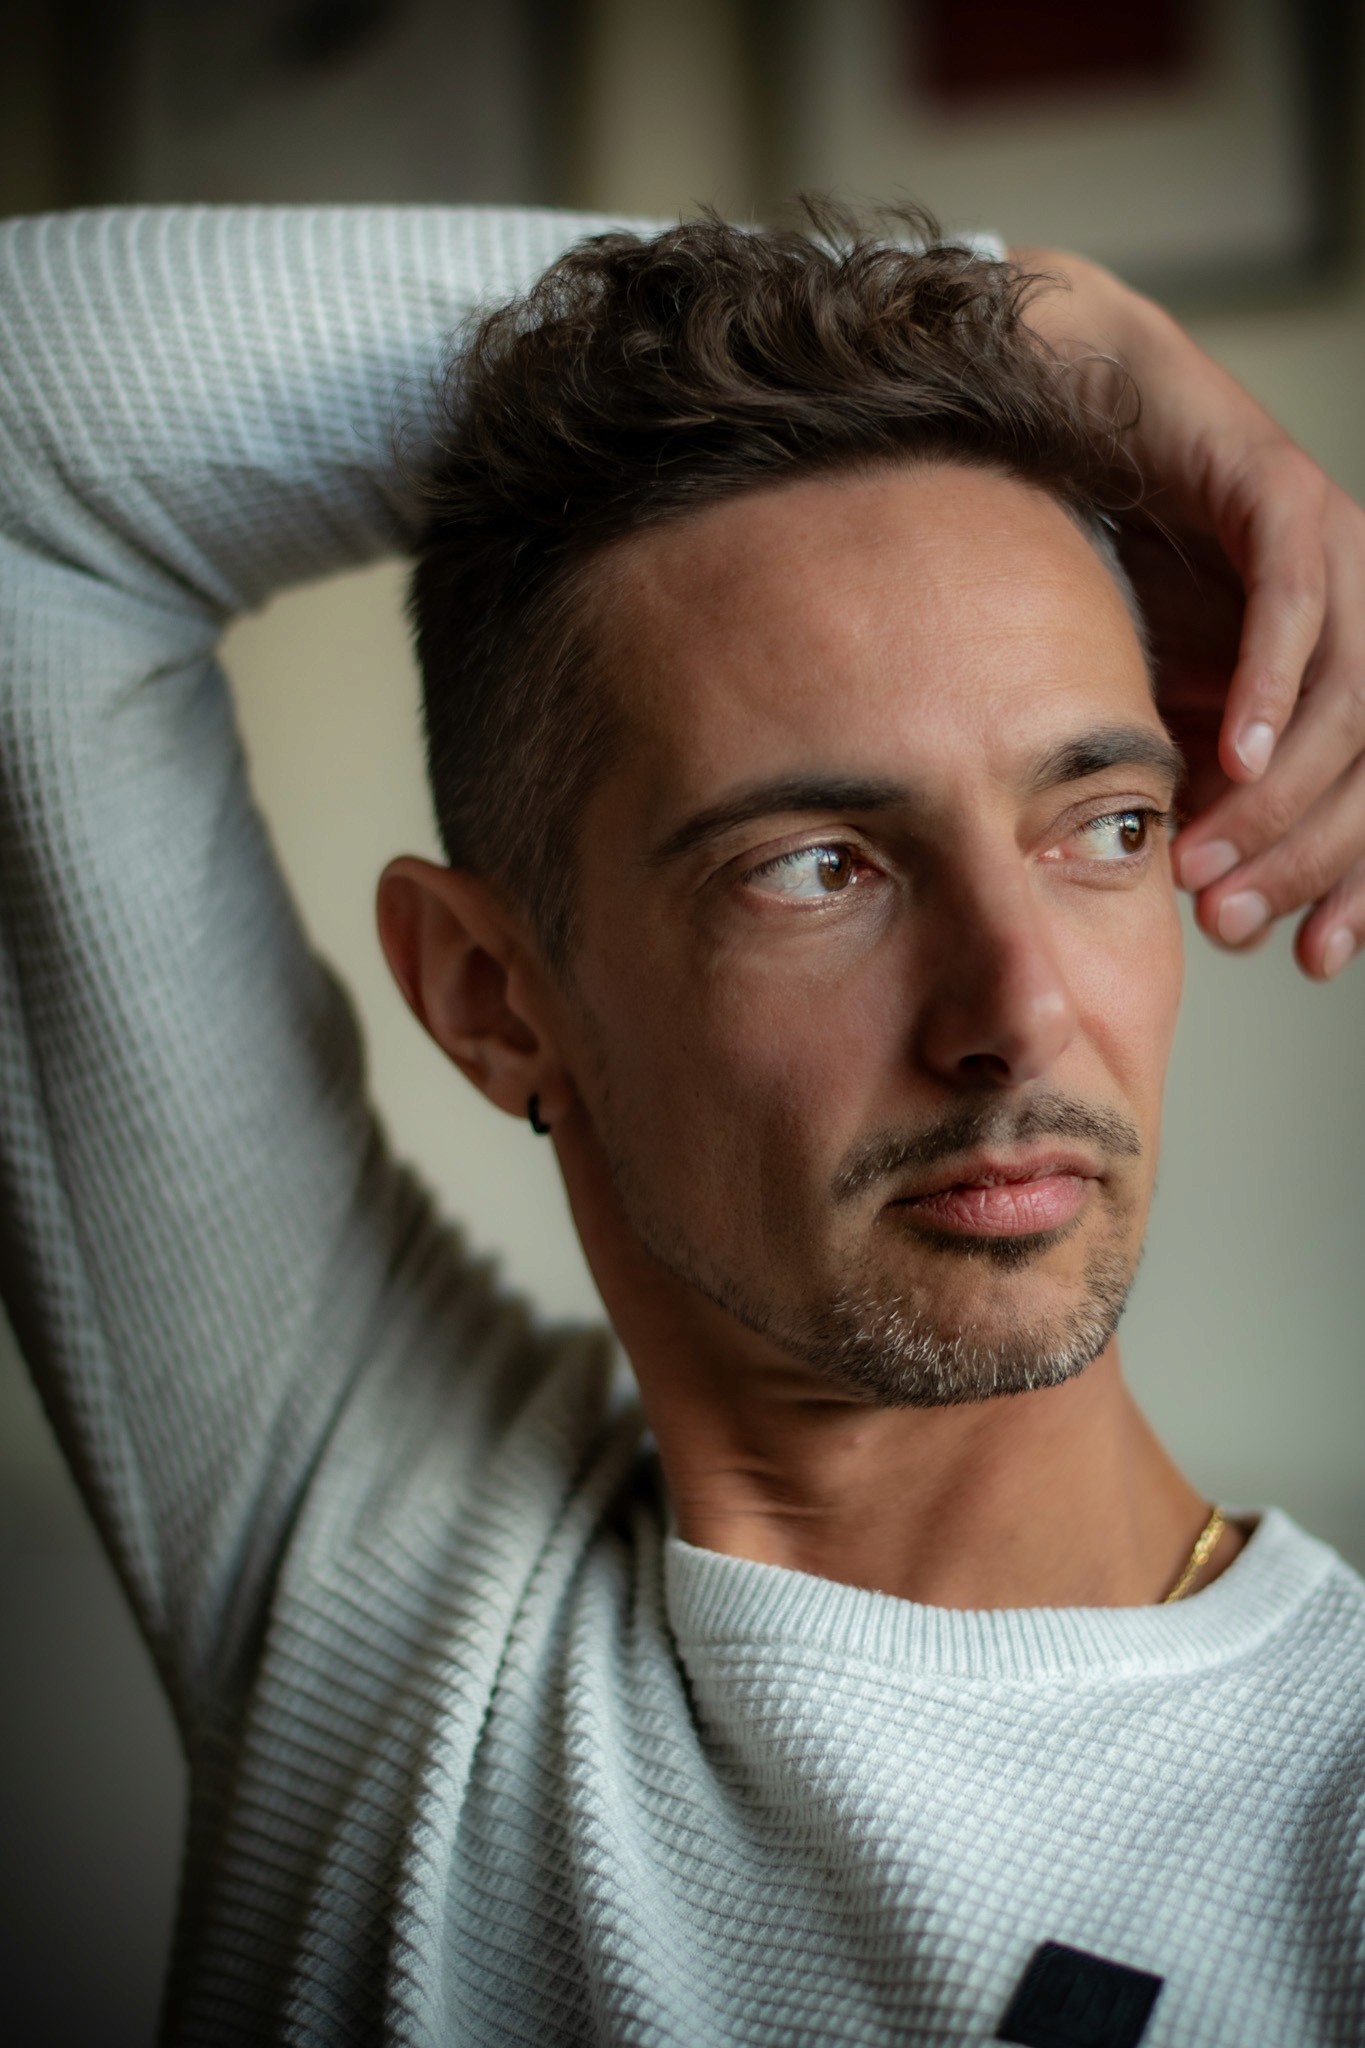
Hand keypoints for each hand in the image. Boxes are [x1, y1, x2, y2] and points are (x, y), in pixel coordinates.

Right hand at [1014, 246, 1364, 979]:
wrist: (1094, 430)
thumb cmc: (1136, 571)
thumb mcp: (1175, 710)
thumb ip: (1207, 793)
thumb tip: (1221, 905)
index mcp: (1360, 671)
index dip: (1360, 886)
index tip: (1314, 959)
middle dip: (1310, 860)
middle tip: (1235, 923)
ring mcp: (1343, 553)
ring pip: (1349, 702)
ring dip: (1278, 798)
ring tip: (1207, 861)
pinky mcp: (1288, 501)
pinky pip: (1294, 610)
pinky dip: (1265, 691)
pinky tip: (1231, 759)